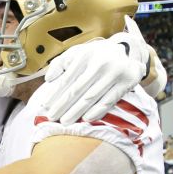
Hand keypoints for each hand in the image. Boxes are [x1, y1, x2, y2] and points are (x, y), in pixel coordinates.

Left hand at [29, 32, 150, 123]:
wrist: (124, 52)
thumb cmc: (93, 56)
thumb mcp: (76, 53)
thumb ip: (60, 63)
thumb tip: (48, 79)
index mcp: (85, 54)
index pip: (67, 78)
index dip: (55, 94)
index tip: (46, 106)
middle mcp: (100, 62)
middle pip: (78, 89)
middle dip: (63, 105)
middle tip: (52, 118)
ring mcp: (115, 72)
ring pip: (92, 97)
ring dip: (77, 112)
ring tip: (65, 122)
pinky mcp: (127, 82)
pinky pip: (109, 100)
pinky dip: (97, 111)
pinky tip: (86, 119)